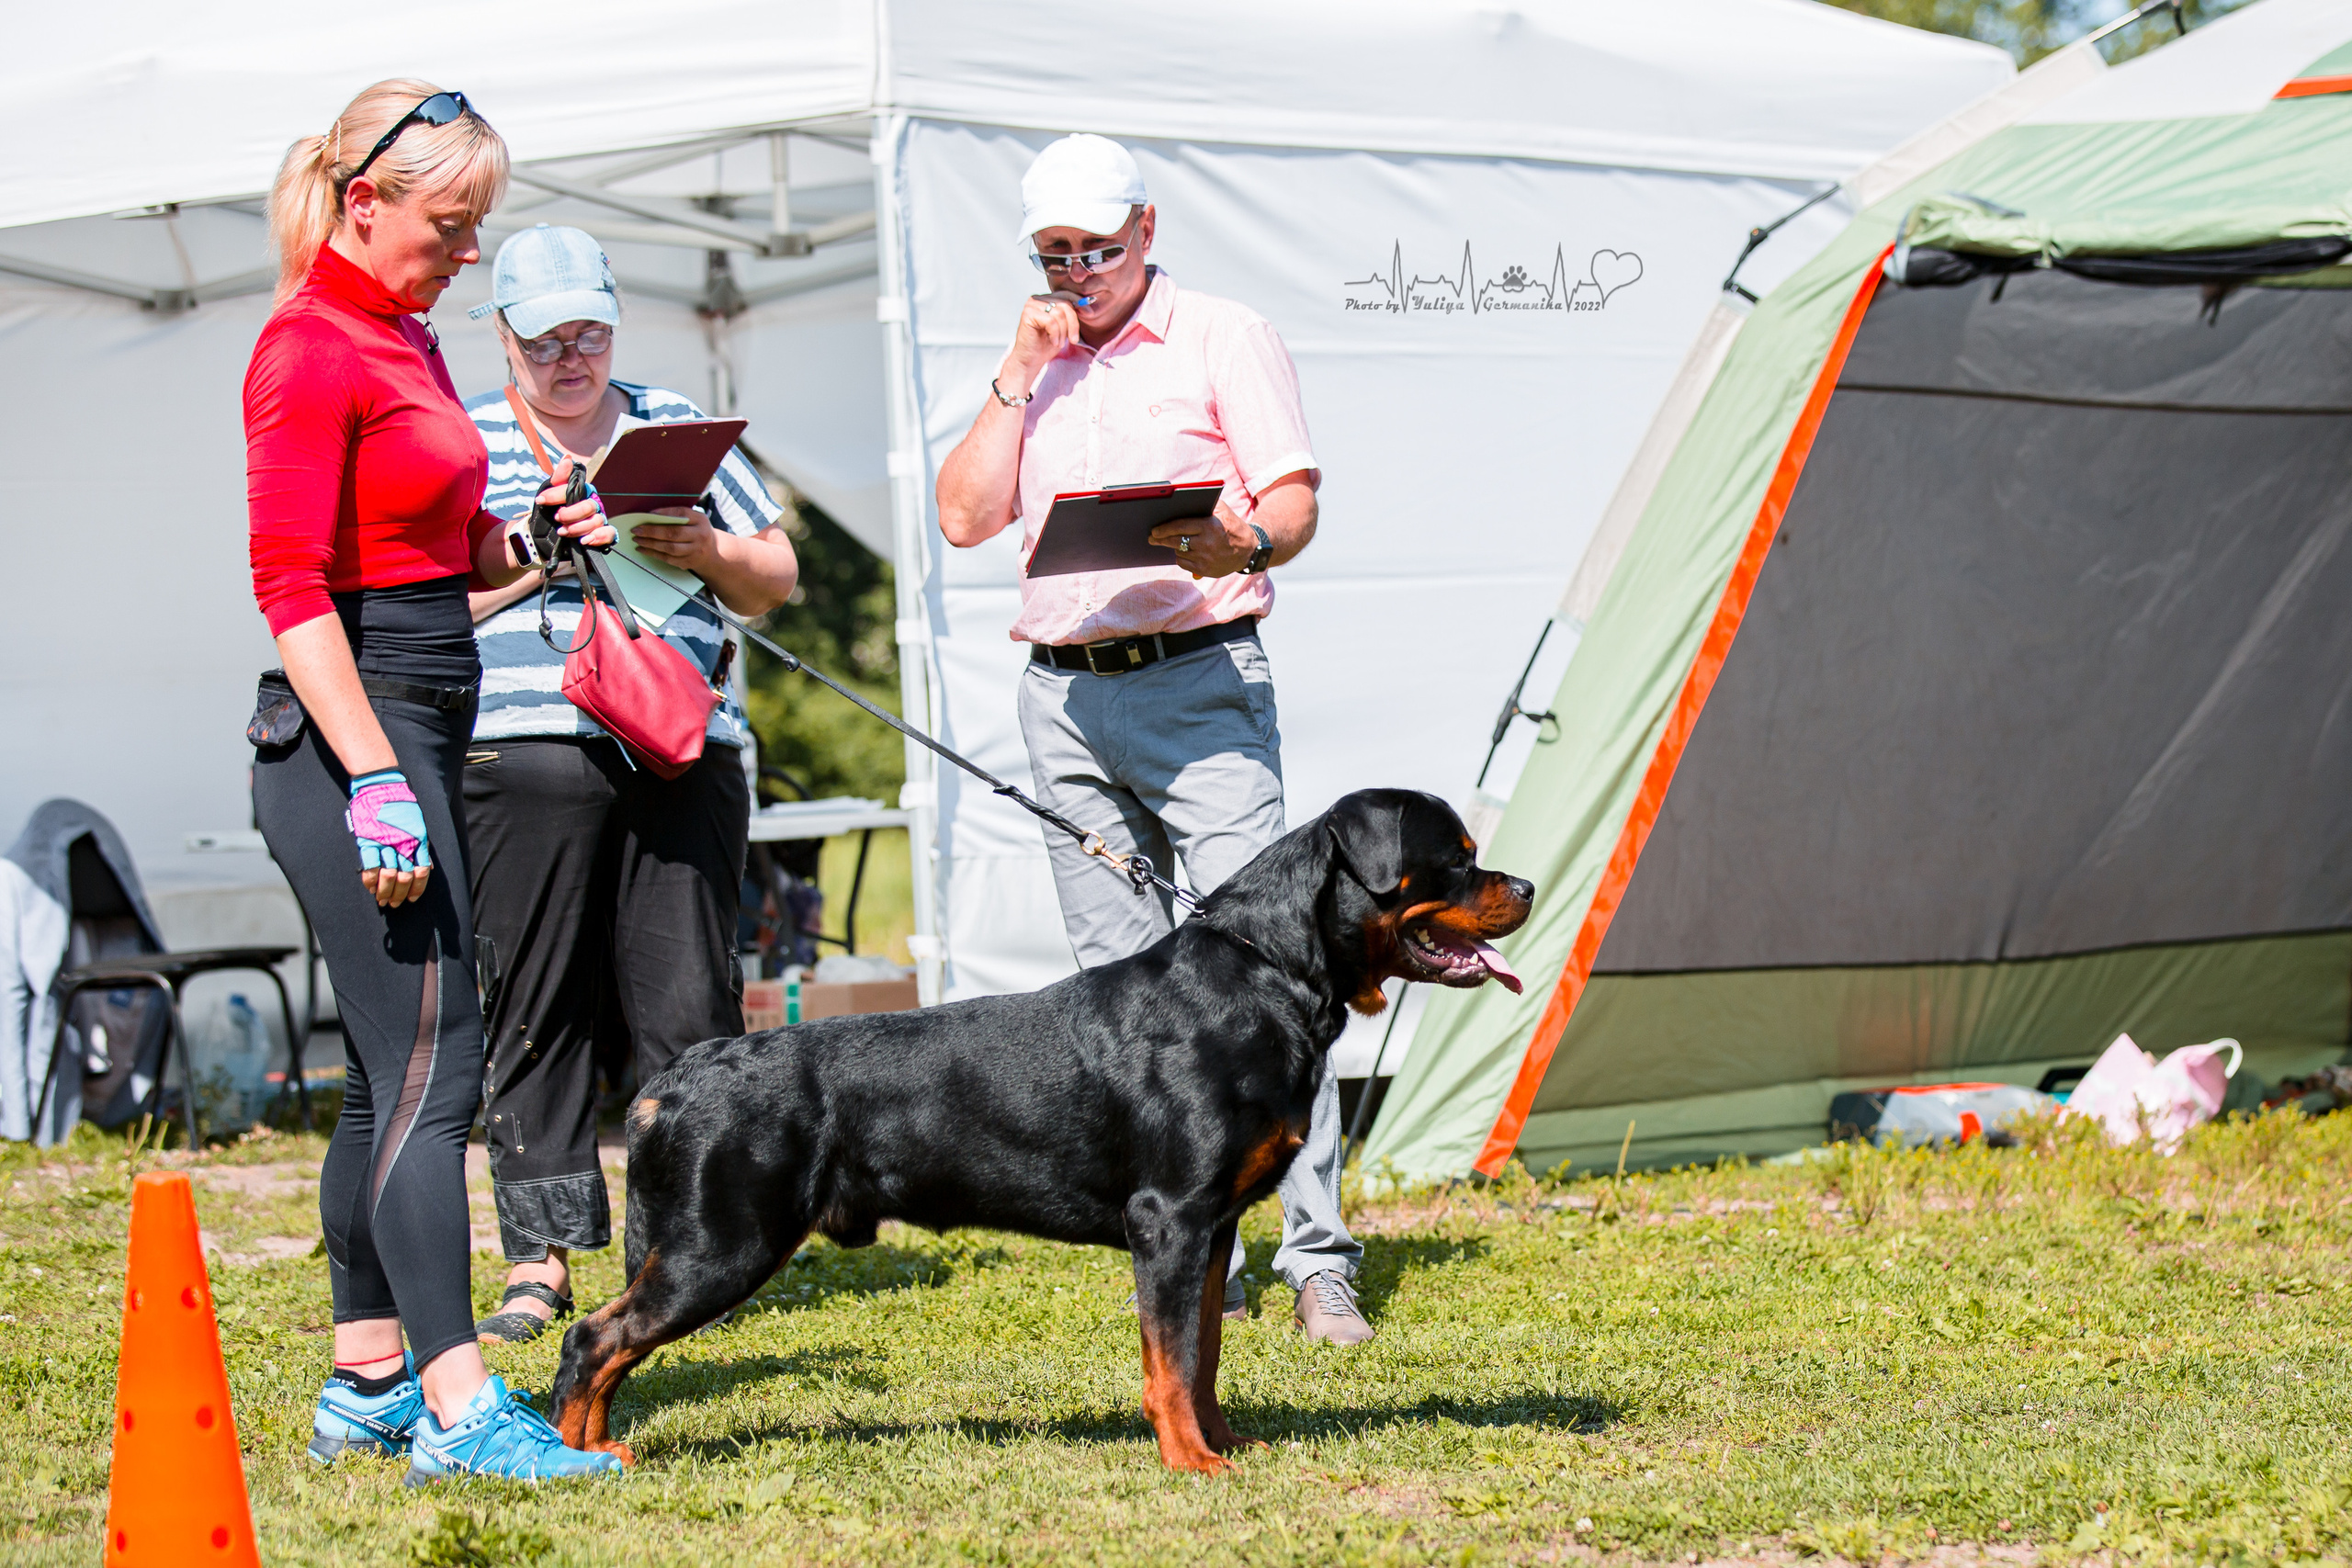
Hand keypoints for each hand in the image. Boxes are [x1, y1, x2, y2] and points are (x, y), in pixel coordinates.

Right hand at [347, 770, 431, 908]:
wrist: (382, 786)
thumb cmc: (401, 804)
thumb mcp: (418, 824)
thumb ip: (421, 845)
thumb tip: (427, 867)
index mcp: (418, 840)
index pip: (422, 872)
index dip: (417, 888)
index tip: (412, 898)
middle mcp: (404, 844)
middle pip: (405, 878)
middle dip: (400, 895)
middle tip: (394, 904)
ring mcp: (385, 843)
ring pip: (388, 876)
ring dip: (385, 892)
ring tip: (382, 900)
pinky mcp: (368, 840)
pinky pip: (369, 867)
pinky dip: (370, 881)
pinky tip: (370, 888)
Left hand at [538, 457, 614, 549]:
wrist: (544, 540)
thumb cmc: (549, 515)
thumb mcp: (548, 496)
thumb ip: (558, 478)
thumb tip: (567, 458)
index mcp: (581, 492)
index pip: (576, 487)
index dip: (557, 494)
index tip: (540, 500)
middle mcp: (592, 505)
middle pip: (589, 506)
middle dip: (571, 514)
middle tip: (557, 518)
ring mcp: (598, 520)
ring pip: (597, 521)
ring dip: (579, 528)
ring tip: (563, 532)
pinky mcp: (602, 535)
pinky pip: (609, 533)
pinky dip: (598, 536)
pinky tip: (585, 540)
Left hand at [629, 507, 722, 574]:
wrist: (712, 553)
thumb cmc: (697, 532)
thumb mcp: (695, 520)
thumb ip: (678, 516)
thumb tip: (652, 515)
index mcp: (701, 520)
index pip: (681, 513)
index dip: (664, 513)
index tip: (649, 514)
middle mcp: (700, 535)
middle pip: (673, 533)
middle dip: (652, 531)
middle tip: (636, 530)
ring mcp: (695, 551)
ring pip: (670, 548)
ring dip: (650, 544)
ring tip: (637, 539)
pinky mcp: (689, 562)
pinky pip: (668, 558)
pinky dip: (654, 554)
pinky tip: (643, 549)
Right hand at [1005, 294, 1079, 384]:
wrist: (1030, 361)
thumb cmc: (1047, 345)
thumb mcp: (1064, 327)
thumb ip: (1070, 315)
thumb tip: (1088, 305)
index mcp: (1046, 299)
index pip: (1067, 295)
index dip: (1080, 304)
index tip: (1090, 314)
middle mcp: (1038, 299)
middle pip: (1065, 304)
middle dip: (1073, 323)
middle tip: (1073, 340)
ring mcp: (1032, 305)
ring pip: (1059, 313)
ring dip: (1063, 332)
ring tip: (1058, 343)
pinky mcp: (1028, 314)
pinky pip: (1051, 321)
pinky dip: (1055, 334)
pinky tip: (1052, 342)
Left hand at [1148, 500, 1255, 578]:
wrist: (1248, 550)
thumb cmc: (1232, 526)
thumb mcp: (1223, 510)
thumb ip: (1205, 503)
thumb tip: (1181, 500)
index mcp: (1209, 526)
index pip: (1180, 526)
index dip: (1164, 528)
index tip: (1154, 530)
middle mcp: (1207, 543)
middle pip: (1175, 541)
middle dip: (1161, 539)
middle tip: (1152, 538)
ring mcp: (1205, 558)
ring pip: (1179, 552)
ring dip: (1175, 547)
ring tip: (1176, 542)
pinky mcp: (1205, 570)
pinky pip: (1183, 563)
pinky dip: (1182, 557)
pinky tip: (1187, 552)